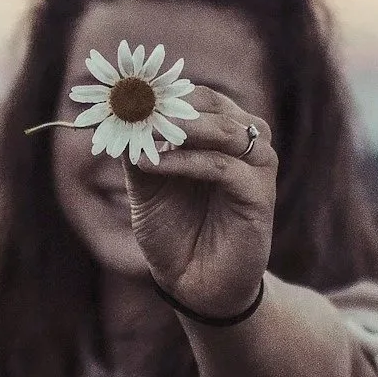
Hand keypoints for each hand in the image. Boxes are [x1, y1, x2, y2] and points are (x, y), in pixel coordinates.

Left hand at [122, 86, 275, 318]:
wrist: (194, 285)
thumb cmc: (175, 232)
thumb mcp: (147, 186)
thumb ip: (139, 149)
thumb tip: (118, 114)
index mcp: (222, 134)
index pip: (199, 96)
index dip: (163, 91)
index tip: (125, 92)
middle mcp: (246, 144)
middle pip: (213, 105)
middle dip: (170, 104)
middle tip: (133, 107)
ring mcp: (257, 168)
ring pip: (224, 130)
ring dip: (180, 128)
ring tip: (144, 134)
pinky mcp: (259, 196)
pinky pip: (222, 166)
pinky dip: (185, 161)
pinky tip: (153, 163)